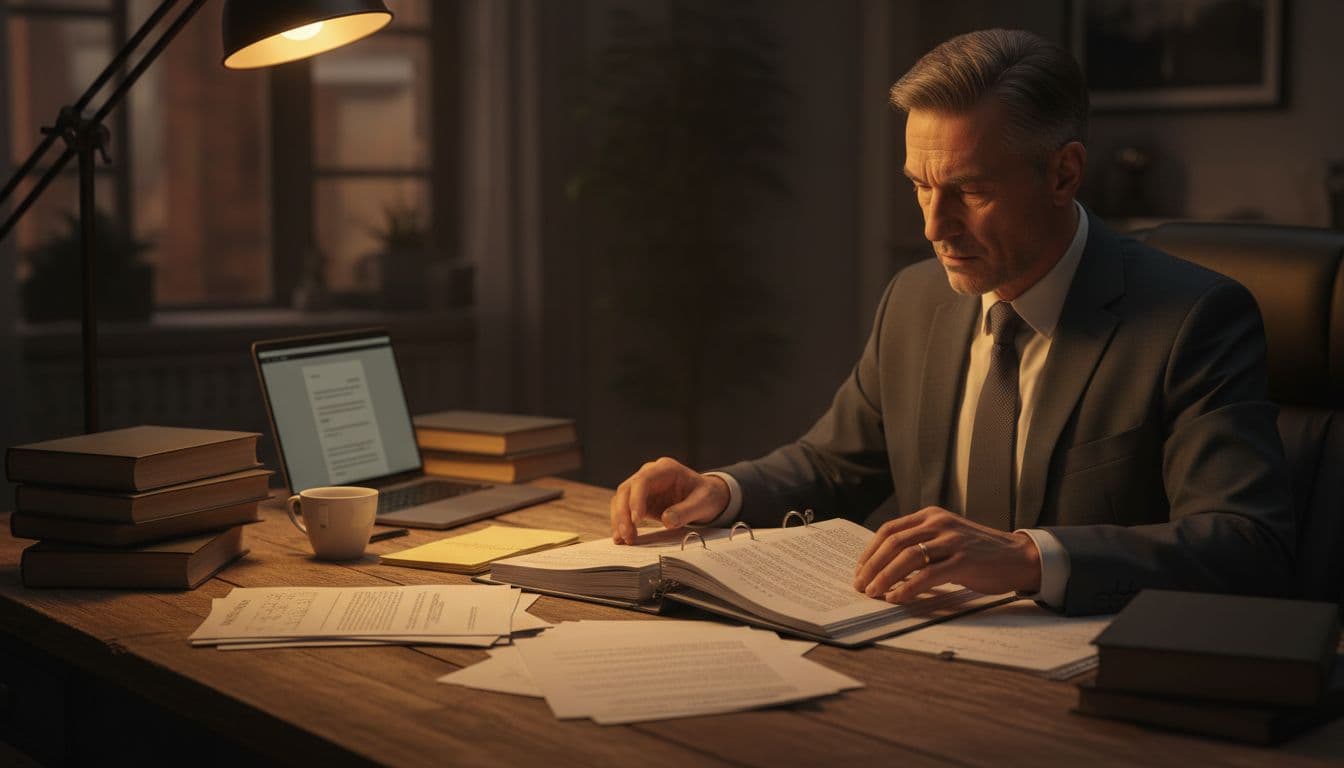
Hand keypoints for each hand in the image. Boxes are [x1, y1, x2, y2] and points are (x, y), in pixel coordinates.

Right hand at [609, 457, 729, 543]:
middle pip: (626, 490)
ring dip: (619, 520)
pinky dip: (621, 523)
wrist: (706, 497)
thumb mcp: (703, 503)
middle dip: (623, 513)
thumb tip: (667, 520)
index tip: (637, 519)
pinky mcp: (640, 501)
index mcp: (665, 469)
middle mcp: (650, 474)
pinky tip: (622, 538)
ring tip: (623, 540)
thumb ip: (686, 511)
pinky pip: (624, 510)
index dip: (636, 499)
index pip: (642, 480)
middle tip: (627, 535)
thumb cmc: (706, 495)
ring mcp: (643, 488)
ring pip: (620, 500)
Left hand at [852, 507, 1041, 601]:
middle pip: (894, 543)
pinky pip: (927, 575)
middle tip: (861, 585)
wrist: (1018, 557)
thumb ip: (921, 543)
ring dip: (885, 578)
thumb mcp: (947, 537)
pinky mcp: (963, 561)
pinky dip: (908, 588)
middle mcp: (939, 524)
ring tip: (874, 593)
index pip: (890, 530)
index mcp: (931, 516)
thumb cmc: (979, 552)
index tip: (859, 569)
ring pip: (907, 558)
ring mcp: (952, 541)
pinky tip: (897, 598)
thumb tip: (885, 566)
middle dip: (872, 566)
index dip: (870, 551)